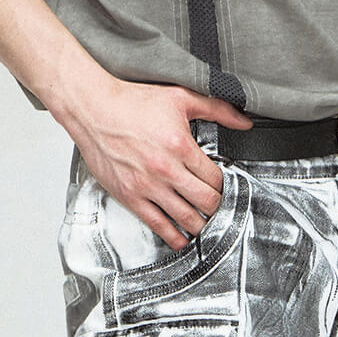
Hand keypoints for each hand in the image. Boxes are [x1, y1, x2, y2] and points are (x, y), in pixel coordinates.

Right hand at [58, 73, 253, 250]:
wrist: (93, 110)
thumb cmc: (132, 102)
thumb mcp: (180, 97)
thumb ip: (216, 108)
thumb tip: (244, 120)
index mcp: (180, 146)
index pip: (215, 178)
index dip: (224, 185)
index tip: (223, 187)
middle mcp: (166, 170)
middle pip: (206, 202)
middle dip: (217, 207)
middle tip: (217, 207)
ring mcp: (148, 186)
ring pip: (187, 219)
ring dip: (200, 225)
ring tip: (204, 223)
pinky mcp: (131, 197)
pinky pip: (159, 226)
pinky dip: (174, 237)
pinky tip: (182, 239)